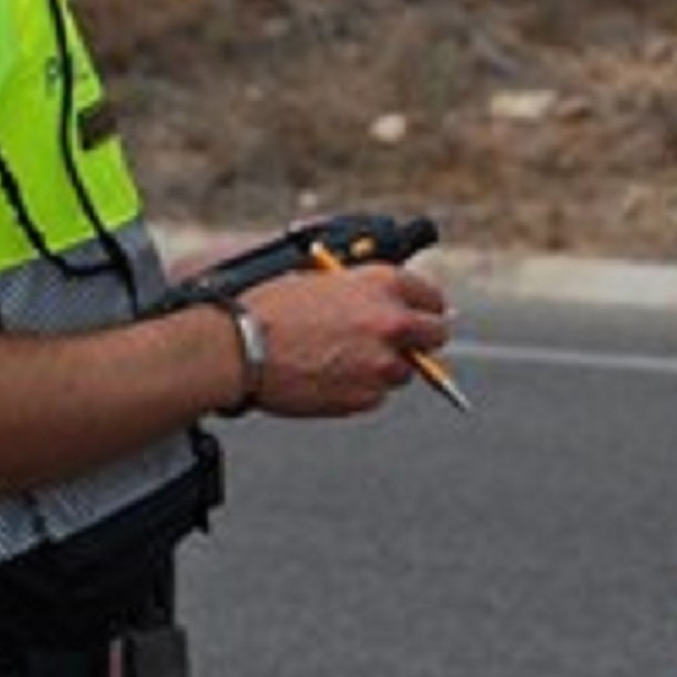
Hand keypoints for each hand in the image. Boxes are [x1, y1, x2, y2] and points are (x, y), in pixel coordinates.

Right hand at [239, 265, 450, 416]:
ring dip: (383, 367)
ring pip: (404, 371)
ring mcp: (382, 364)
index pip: (431, 297)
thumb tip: (382, 301)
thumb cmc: (270, 308)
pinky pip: (376, 395)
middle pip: (436, 335)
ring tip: (342, 359)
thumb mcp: (322, 279)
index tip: (420, 314)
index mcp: (383, 283)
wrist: (240, 347)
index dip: (424, 306)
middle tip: (403, 343)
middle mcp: (392, 322)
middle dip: (422, 339)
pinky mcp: (366, 397)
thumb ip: (360, 291)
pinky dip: (359, 389)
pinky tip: (327, 377)